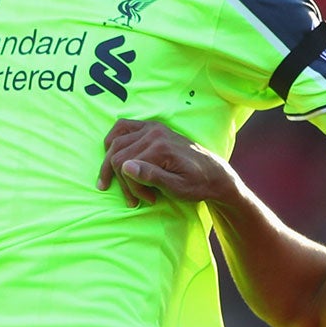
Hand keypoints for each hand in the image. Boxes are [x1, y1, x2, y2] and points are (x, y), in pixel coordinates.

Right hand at [98, 119, 237, 207]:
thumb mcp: (177, 188)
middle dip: (124, 181)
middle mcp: (154, 133)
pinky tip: (110, 151)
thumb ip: (151, 177)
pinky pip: (123, 126)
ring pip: (117, 143)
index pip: (124, 167)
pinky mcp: (153, 127)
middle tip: (136, 199)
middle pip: (118, 156)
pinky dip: (114, 139)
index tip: (146, 200)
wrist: (215, 174)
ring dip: (113, 164)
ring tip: (116, 181)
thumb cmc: (198, 184)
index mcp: (160, 148)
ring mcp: (153, 127)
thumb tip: (125, 166)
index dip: (131, 188)